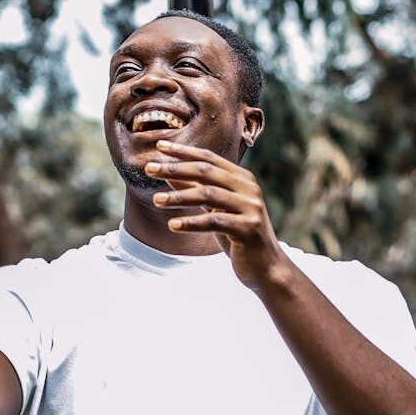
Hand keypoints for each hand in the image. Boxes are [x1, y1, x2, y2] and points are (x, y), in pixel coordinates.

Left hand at [145, 139, 288, 292]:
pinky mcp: (248, 229)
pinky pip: (215, 221)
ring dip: (179, 197)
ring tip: (156, 200)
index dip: (183, 151)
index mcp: (242, 178)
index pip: (208, 158)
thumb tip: (168, 173)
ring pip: (208, 195)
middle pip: (205, 171)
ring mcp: (251, 207)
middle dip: (175, 168)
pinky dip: (192, 222)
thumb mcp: (214, 210)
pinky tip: (173, 225)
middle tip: (149, 168)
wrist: (266, 269)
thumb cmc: (237, 236)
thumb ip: (195, 191)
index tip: (160, 145)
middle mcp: (248, 188)